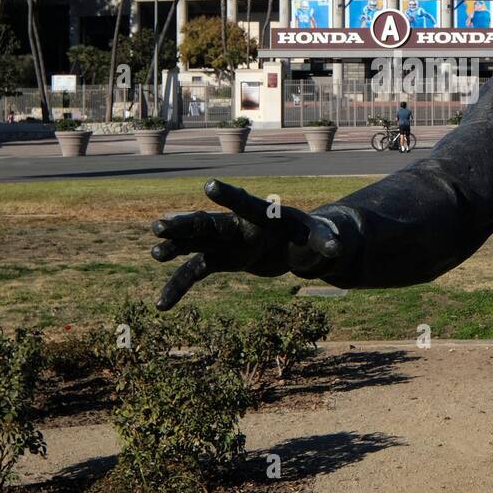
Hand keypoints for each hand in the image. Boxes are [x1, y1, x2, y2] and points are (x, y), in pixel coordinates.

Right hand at [149, 179, 343, 309]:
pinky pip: (195, 273)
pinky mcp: (220, 259)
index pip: (246, 204)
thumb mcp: (320, 238)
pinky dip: (179, 287)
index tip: (209, 187)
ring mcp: (225, 241)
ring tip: (155, 252)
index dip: (229, 197)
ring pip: (195, 243)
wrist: (295, 245)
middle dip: (185, 226)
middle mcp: (237, 225)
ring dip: (175, 247)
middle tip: (159, 226)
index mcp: (263, 216)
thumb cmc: (309, 236)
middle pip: (209, 223)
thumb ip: (325, 241)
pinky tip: (161, 305)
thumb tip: (336, 249)